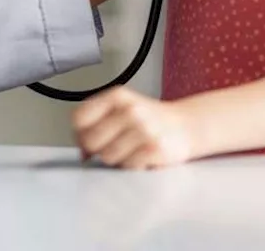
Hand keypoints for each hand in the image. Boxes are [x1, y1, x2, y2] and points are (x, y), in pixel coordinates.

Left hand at [73, 87, 196, 168]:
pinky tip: (142, 157)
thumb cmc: (148, 119)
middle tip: (113, 146)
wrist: (185, 126)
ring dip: (117, 159)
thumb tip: (82, 153)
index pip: (79, 118)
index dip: (79, 134)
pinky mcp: (154, 148)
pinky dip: (133, 166)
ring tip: (130, 150)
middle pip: (90, 141)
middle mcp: (129, 109)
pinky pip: (128, 167)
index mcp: (116, 96)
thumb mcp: (121, 110)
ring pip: (108, 157)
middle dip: (98, 149)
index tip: (88, 139)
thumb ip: (97, 125)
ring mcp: (143, 129)